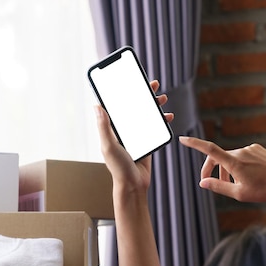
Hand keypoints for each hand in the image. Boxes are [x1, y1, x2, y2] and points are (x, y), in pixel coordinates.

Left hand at [95, 80, 169, 265]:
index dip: (123, 90)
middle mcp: (123, 130)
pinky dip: (162, 120)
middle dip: (143, 94)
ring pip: (146, 114)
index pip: (117, 104)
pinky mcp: (147, 142)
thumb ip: (104, 126)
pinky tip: (168, 116)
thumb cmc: (118, 168)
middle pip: (133, 106)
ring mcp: (136, 136)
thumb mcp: (109, 145)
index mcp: (112, 128)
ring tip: (163, 98)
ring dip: (154, 105)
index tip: (132, 79)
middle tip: (152, 84)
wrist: (134, 186)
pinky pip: (155, 127)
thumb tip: (97, 105)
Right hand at [178, 137, 265, 202]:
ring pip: (230, 159)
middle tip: (209, 183)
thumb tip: (203, 182)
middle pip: (217, 157)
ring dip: (226, 170)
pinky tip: (249, 179)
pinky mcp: (258, 150)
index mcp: (234, 162)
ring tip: (234, 186)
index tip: (182, 139)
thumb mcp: (240, 194)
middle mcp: (240, 152)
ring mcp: (250, 149)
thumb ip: (219, 187)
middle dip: (211, 169)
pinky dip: (238, 167)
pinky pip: (242, 157)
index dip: (194, 144)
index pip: (209, 150)